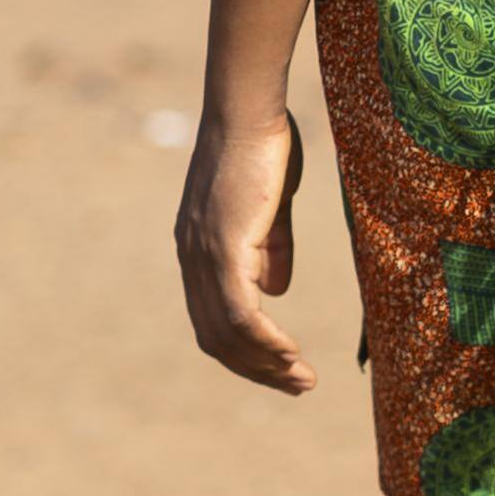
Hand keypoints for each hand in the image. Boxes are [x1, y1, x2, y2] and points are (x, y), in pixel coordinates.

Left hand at [174, 103, 312, 392]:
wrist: (248, 110)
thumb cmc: (264, 144)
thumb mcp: (270, 204)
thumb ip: (270, 246)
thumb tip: (275, 289)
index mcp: (199, 248)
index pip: (213, 317)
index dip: (245, 349)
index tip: (281, 366)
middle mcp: (192, 258)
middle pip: (216, 337)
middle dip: (256, 369)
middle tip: (297, 385)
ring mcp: (204, 255)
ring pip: (228, 333)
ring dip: (265, 364)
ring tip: (301, 379)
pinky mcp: (223, 249)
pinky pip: (242, 314)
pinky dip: (265, 342)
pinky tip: (290, 354)